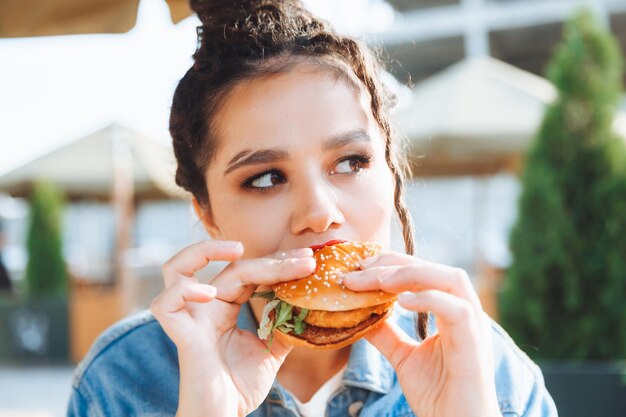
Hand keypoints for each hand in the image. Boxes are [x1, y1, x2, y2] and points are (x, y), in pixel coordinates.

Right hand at [150, 240, 315, 416]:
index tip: (309, 260)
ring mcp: (190, 319)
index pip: (249, 272)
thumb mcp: (271, 352)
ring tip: (237, 249)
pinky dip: (184, 291)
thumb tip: (308, 306)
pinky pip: (165, 304)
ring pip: (176, 268)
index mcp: (223, 307)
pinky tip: (211, 292)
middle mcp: (204, 307)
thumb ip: (283, 326)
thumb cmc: (239, 388)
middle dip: (269, 259)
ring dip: (202, 252)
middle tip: (304, 259)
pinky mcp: (180, 336)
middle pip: (230, 267)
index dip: (278, 263)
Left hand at [344, 252, 500, 416]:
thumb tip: (360, 314)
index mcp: (452, 312)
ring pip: (451, 279)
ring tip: (378, 280)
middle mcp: (466, 312)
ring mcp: (474, 326)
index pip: (424, 273)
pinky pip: (457, 309)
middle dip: (396, 263)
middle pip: (435, 269)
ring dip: (411, 274)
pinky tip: (401, 301)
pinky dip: (429, 299)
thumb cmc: (438, 394)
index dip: (392, 264)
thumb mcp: (404, 357)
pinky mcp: (474, 343)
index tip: (359, 266)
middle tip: (361, 267)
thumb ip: (386, 334)